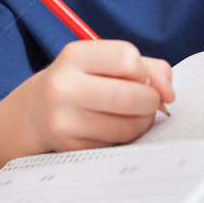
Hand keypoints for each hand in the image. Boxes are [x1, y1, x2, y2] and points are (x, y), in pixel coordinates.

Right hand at [21, 40, 174, 152]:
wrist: (35, 111)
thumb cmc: (81, 79)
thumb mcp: (104, 60)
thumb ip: (147, 66)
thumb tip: (169, 93)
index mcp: (74, 55)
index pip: (128, 58)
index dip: (143, 70)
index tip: (139, 76)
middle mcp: (64, 86)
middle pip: (130, 96)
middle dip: (151, 100)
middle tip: (149, 101)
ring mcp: (64, 120)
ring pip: (127, 127)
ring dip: (142, 122)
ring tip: (134, 115)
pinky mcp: (70, 148)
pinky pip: (115, 146)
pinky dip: (125, 138)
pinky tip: (114, 128)